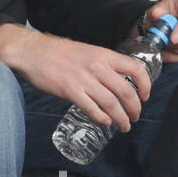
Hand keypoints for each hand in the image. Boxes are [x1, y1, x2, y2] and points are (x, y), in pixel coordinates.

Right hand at [0, 23, 147, 131]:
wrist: (32, 51)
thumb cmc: (57, 51)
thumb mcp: (86, 50)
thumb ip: (101, 63)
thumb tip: (114, 80)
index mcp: (104, 55)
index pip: (136, 68)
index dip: (145, 85)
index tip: (145, 96)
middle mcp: (97, 67)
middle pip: (126, 92)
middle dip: (135, 109)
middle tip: (135, 117)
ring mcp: (84, 80)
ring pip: (112, 104)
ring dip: (121, 119)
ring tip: (124, 126)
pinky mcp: (70, 91)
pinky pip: (92, 109)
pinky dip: (102, 119)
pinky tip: (105, 122)